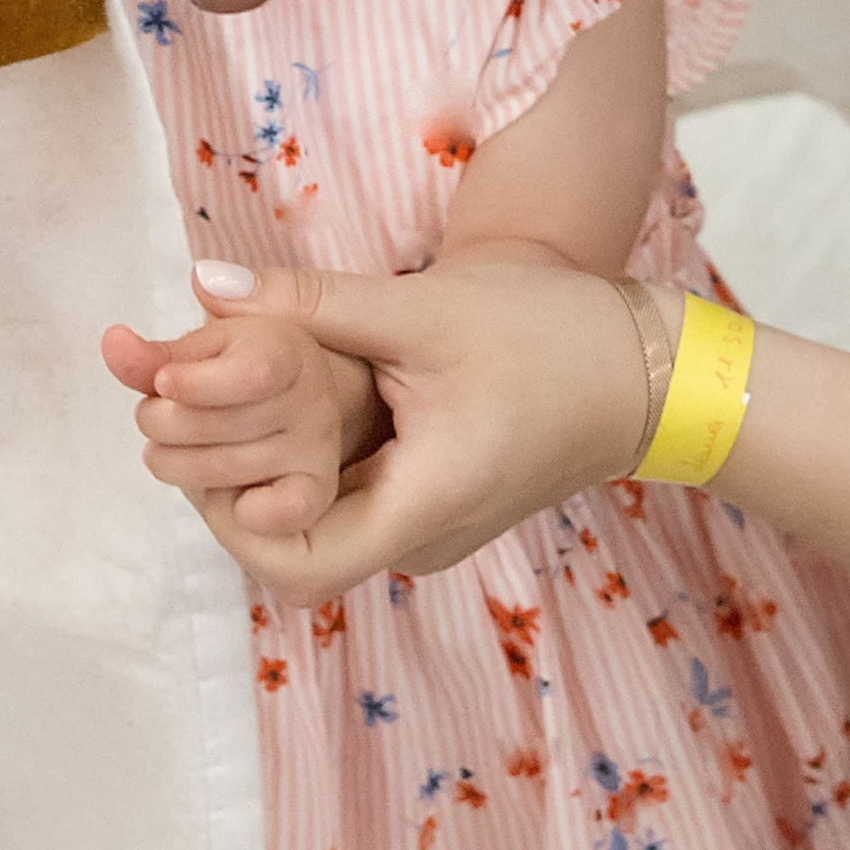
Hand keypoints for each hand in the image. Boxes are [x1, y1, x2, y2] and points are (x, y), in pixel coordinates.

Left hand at [130, 260, 648, 598]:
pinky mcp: (441, 501)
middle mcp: (422, 539)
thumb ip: (308, 301)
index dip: (227, 512)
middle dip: (236, 483)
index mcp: (421, 508)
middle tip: (198, 412)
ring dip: (274, 464)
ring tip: (236, 395)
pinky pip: (357, 498)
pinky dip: (316, 456)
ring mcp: (433, 527)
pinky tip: (297, 397)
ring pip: (322, 522)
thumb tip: (202, 286)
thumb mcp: (422, 308)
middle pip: (295, 547)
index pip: (290, 563)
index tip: (196, 440)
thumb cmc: (552, 334)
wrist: (652, 367)